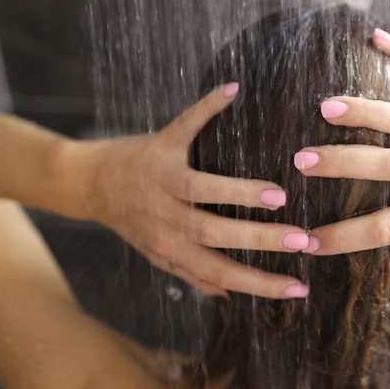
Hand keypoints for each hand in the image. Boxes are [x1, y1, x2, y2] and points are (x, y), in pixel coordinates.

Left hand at [85, 84, 309, 297]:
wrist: (87, 183)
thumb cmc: (130, 220)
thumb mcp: (156, 253)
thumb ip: (190, 273)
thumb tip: (229, 295)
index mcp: (171, 246)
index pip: (221, 272)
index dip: (260, 284)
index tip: (298, 288)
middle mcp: (165, 217)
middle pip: (215, 234)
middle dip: (260, 239)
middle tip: (302, 240)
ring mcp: (161, 179)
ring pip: (201, 189)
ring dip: (240, 192)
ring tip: (279, 196)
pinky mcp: (158, 145)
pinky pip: (184, 125)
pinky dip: (206, 108)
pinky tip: (232, 93)